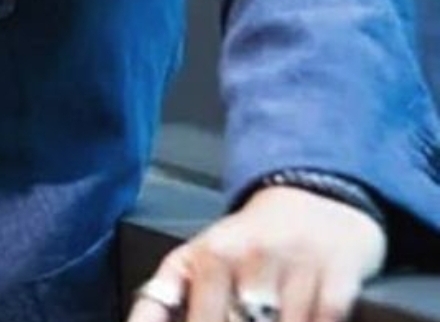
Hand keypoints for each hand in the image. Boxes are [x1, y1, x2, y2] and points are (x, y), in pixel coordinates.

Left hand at [127, 186, 386, 321]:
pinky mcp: (339, 280)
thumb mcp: (202, 252)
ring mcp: (299, 268)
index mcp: (214, 252)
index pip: (204, 319)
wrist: (316, 195)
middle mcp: (255, 256)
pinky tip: (299, 318)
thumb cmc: (249, 237)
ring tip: (262, 318)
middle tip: (242, 318)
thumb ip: (166, 291)